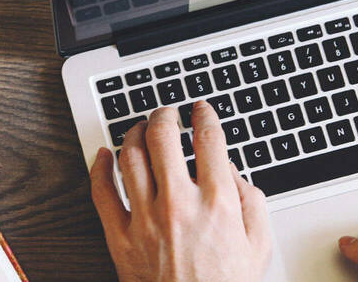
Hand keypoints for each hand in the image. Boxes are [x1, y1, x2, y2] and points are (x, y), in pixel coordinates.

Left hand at [89, 101, 271, 281]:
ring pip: (130, 158)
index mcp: (217, 203)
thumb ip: (252, 202)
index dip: (204, 115)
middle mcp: (178, 204)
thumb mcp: (258, 247)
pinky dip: (99, 167)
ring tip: (139, 129)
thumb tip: (233, 173)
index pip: (209, 140)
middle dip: (164, 115)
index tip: (201, 109)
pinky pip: (101, 192)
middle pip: (163, 137)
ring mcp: (145, 219)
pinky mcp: (119, 237)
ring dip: (133, 134)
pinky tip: (103, 156)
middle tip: (166, 112)